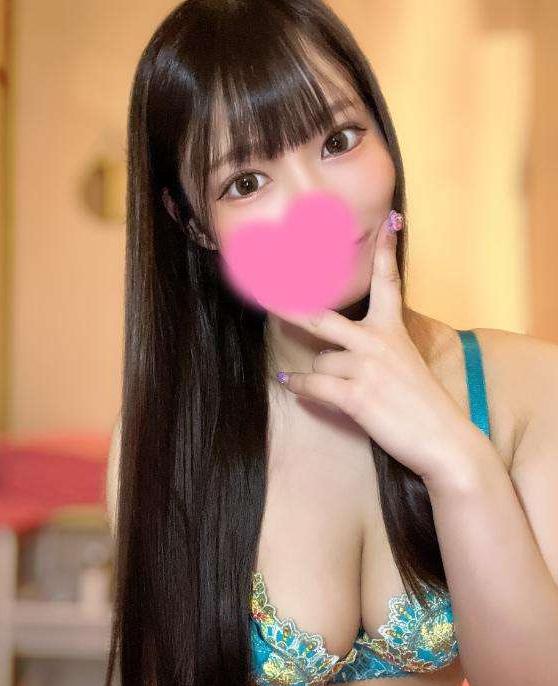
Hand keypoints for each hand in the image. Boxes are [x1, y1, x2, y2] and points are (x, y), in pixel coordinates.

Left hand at [276, 211, 479, 485]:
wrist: (445, 441)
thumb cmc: (424, 405)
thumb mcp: (406, 364)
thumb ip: (379, 348)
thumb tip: (333, 351)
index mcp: (394, 330)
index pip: (388, 281)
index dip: (385, 250)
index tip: (387, 221)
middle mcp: (379, 342)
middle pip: (322, 317)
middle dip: (288, 306)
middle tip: (263, 292)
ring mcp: (367, 368)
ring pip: (320, 361)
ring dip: (319, 374)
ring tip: (329, 385)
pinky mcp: (357, 396)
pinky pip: (313, 385)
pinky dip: (298, 385)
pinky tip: (288, 382)